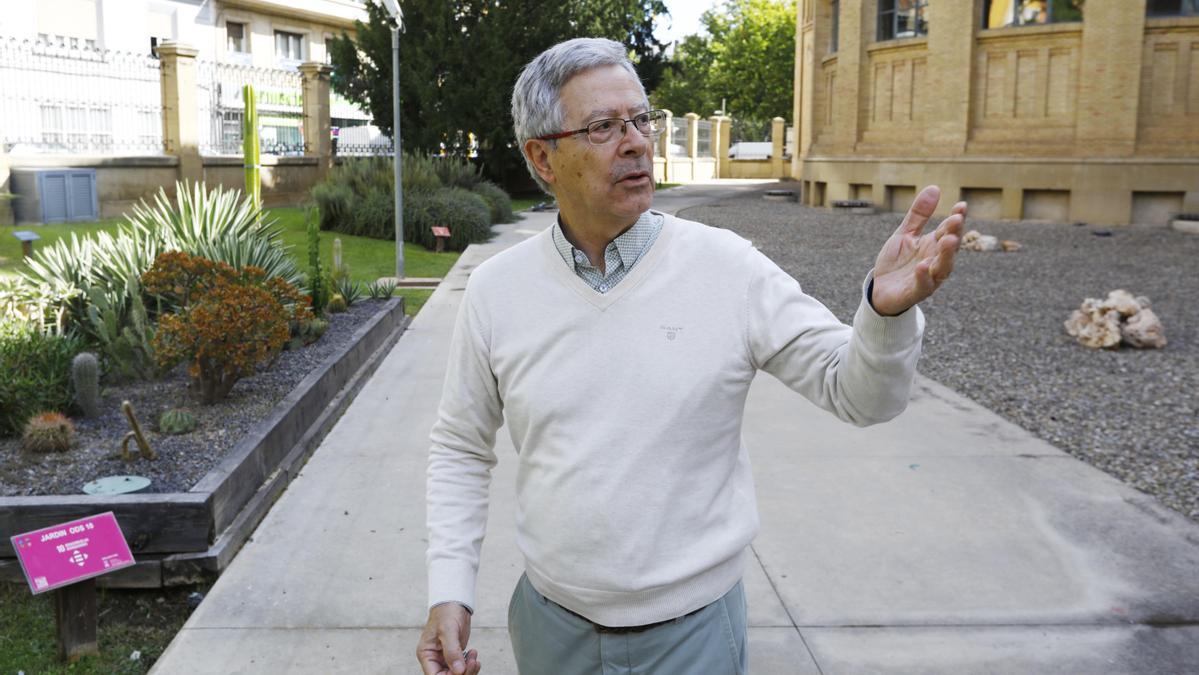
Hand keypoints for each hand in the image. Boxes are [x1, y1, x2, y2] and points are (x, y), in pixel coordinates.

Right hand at [416, 603, 480, 674]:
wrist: (454, 602)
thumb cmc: (446, 613)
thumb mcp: (448, 630)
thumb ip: (452, 651)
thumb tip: (459, 671)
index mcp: (427, 654)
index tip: (461, 670)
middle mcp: (434, 659)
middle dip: (462, 673)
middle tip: (473, 662)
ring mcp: (445, 658)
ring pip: (456, 674)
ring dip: (468, 670)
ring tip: (474, 657)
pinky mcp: (455, 655)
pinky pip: (462, 667)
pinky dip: (470, 665)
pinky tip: (474, 654)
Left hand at [870, 185, 965, 315]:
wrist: (880, 289)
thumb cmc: (897, 262)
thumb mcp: (905, 234)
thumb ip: (919, 215)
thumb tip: (935, 187)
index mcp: (934, 245)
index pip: (949, 230)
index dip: (957, 218)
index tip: (961, 205)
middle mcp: (935, 261)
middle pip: (950, 247)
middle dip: (954, 233)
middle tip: (956, 220)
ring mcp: (928, 277)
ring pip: (943, 267)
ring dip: (947, 255)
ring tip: (948, 240)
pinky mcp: (916, 292)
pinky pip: (923, 285)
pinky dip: (924, 276)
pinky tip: (923, 266)